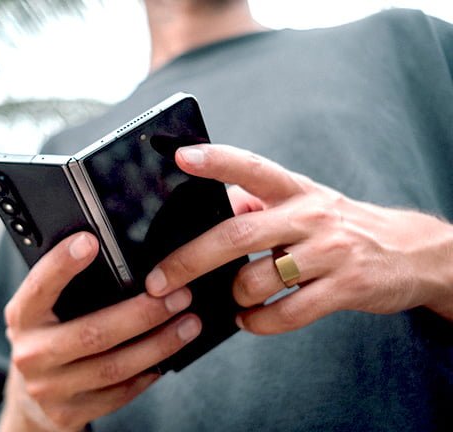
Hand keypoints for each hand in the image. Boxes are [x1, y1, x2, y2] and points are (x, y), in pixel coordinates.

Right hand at [0, 232, 200, 430]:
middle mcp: (30, 353)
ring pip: (113, 367)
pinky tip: (167, 357)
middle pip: (92, 333)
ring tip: (188, 325)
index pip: (40, 286)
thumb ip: (68, 289)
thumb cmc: (47, 337)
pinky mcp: (68, 413)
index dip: (62, 264)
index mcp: (22, 317)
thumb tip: (119, 260)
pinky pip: (118, 394)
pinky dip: (147, 374)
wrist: (30, 395)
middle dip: (142, 314)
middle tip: (177, 296)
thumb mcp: (45, 310)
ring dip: (158, 345)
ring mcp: (49, 388)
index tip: (90, 241)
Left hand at [144, 144, 452, 334]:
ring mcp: (329, 252)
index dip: (216, 161)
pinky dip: (257, 322)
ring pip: (258, 279)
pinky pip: (286, 314)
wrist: (411, 252)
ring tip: (230, 299)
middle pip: (237, 234)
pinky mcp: (345, 288)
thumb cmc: (339, 227)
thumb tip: (212, 209)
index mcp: (295, 190)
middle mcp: (310, 215)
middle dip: (189, 260)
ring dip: (233, 296)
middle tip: (158, 281)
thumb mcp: (303, 203)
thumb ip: (258, 204)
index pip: (251, 167)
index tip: (181, 157)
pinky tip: (249, 319)